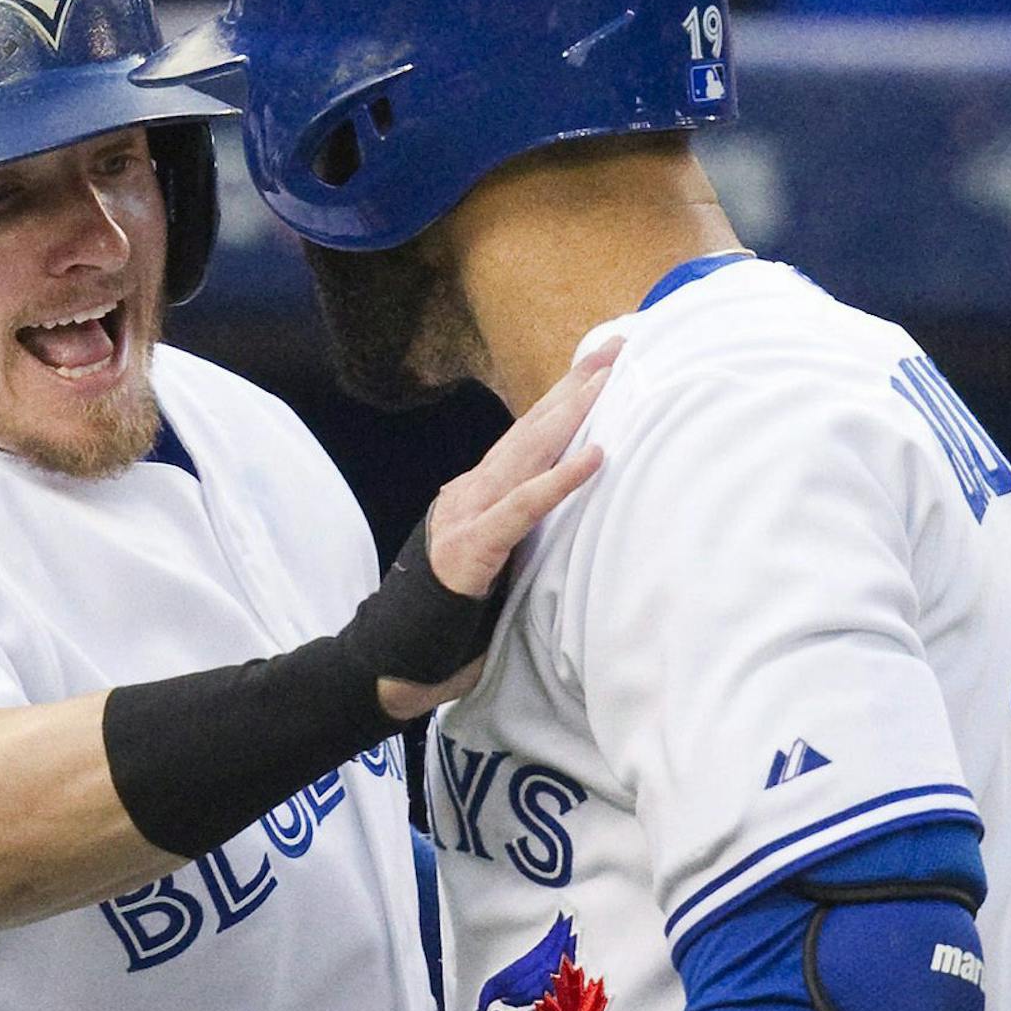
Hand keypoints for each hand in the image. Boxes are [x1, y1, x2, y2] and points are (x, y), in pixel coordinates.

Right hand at [376, 342, 618, 718]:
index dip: (563, 400)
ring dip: (571, 413)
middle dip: (575, 386)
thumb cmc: (445, 629)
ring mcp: (465, 518)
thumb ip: (518, 540)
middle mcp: (468, 495)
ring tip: (610, 378)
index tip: (602, 366)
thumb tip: (562, 530)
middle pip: (530, 430)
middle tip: (620, 345)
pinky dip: (558, 482)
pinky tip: (593, 458)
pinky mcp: (471, 549)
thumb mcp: (492, 570)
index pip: (527, 440)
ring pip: (526, 454)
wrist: (390, 666)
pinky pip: (523, 509)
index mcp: (474, 498)